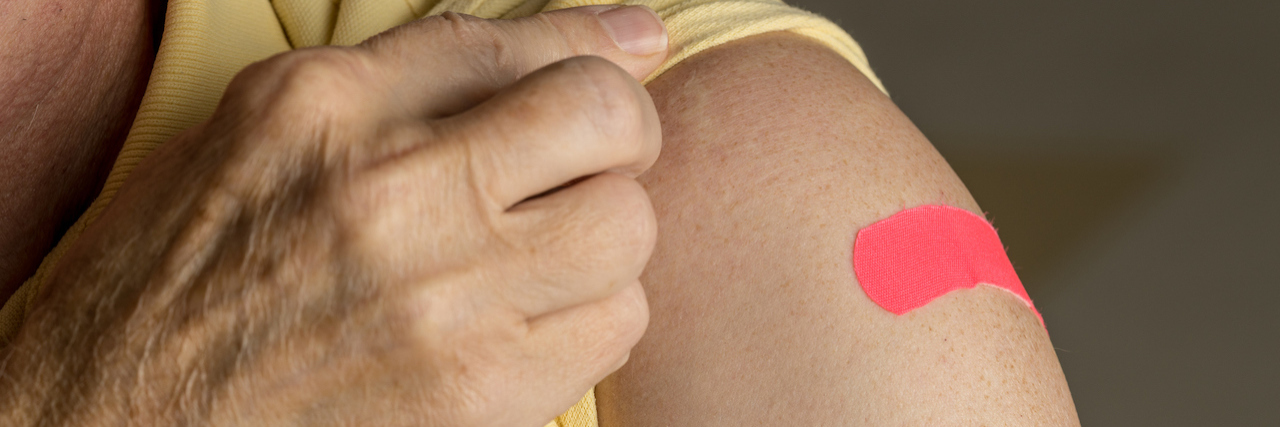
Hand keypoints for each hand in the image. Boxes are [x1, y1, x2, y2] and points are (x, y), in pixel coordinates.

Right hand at [0, 6, 667, 425]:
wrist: (108, 424)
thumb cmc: (181, 275)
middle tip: (579, 170)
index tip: (630, 54)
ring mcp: (437, 299)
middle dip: (618, 137)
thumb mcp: (265, 132)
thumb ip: (423, 71)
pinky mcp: (474, 398)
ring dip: (602, 239)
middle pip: (604, 119)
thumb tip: (619, 34)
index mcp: (324, 106)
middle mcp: (385, 190)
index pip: (517, 42)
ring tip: (538, 258)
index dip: (593, 50)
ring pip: (626, 229)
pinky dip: (590, 319)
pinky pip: (614, 328)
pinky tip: (526, 323)